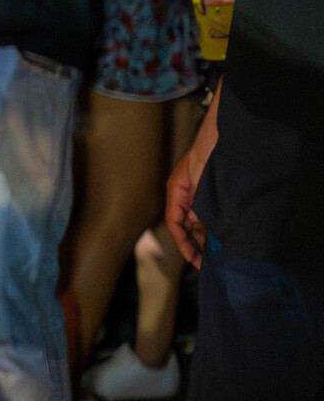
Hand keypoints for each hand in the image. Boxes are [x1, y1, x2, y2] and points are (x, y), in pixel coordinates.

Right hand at [166, 113, 216, 266]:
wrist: (224, 136)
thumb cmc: (208, 154)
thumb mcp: (200, 182)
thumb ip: (198, 206)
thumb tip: (198, 227)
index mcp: (177, 192)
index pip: (175, 223)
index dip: (184, 244)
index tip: (195, 261)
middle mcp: (186, 196)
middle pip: (186, 226)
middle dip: (195, 245)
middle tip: (207, 264)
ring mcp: (199, 194)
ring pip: (199, 222)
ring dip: (206, 237)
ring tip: (218, 255)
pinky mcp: (212, 194)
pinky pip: (210, 215)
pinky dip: (215, 227)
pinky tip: (225, 236)